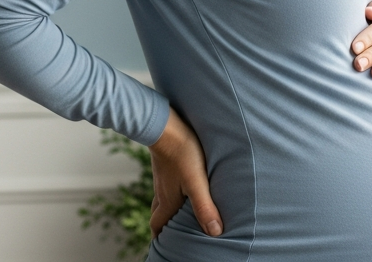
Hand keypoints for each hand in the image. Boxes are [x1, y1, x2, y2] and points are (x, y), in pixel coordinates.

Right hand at [149, 108, 221, 238]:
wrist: (164, 123)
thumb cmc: (182, 151)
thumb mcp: (197, 181)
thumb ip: (204, 206)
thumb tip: (215, 232)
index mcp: (167, 200)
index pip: (157, 225)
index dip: (160, 238)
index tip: (162, 247)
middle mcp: (162, 190)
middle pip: (156, 214)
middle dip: (161, 226)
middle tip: (168, 233)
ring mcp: (162, 176)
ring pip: (160, 198)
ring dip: (165, 209)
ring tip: (176, 213)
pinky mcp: (165, 162)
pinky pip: (164, 183)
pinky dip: (170, 191)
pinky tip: (180, 185)